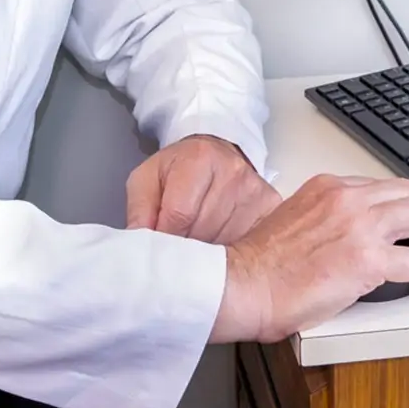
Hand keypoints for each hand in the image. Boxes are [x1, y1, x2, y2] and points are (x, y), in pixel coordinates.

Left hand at [125, 134, 281, 244]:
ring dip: (210, 255)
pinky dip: (233, 253)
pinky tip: (222, 245)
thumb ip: (139, 210)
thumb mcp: (147, 179)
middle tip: (178, 249)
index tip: (159, 251)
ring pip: (228, 243)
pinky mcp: (270, 206)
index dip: (166, 240)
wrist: (216, 152)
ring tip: (200, 244)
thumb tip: (138, 245)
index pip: (180, 216)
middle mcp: (233, 171)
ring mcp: (255, 190)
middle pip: (205, 232)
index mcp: (199, 158)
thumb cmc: (179, 169)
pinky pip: (250, 244)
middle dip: (186, 248)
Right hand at [209, 174, 408, 343]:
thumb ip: (322, 217)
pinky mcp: (367, 260)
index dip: (406, 195)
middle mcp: (346, 199)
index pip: (380, 185)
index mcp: (327, 187)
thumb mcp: (293, 218)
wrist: (244, 283)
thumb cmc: (259, 263)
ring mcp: (359, 227)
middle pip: (407, 193)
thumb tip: (345, 236)